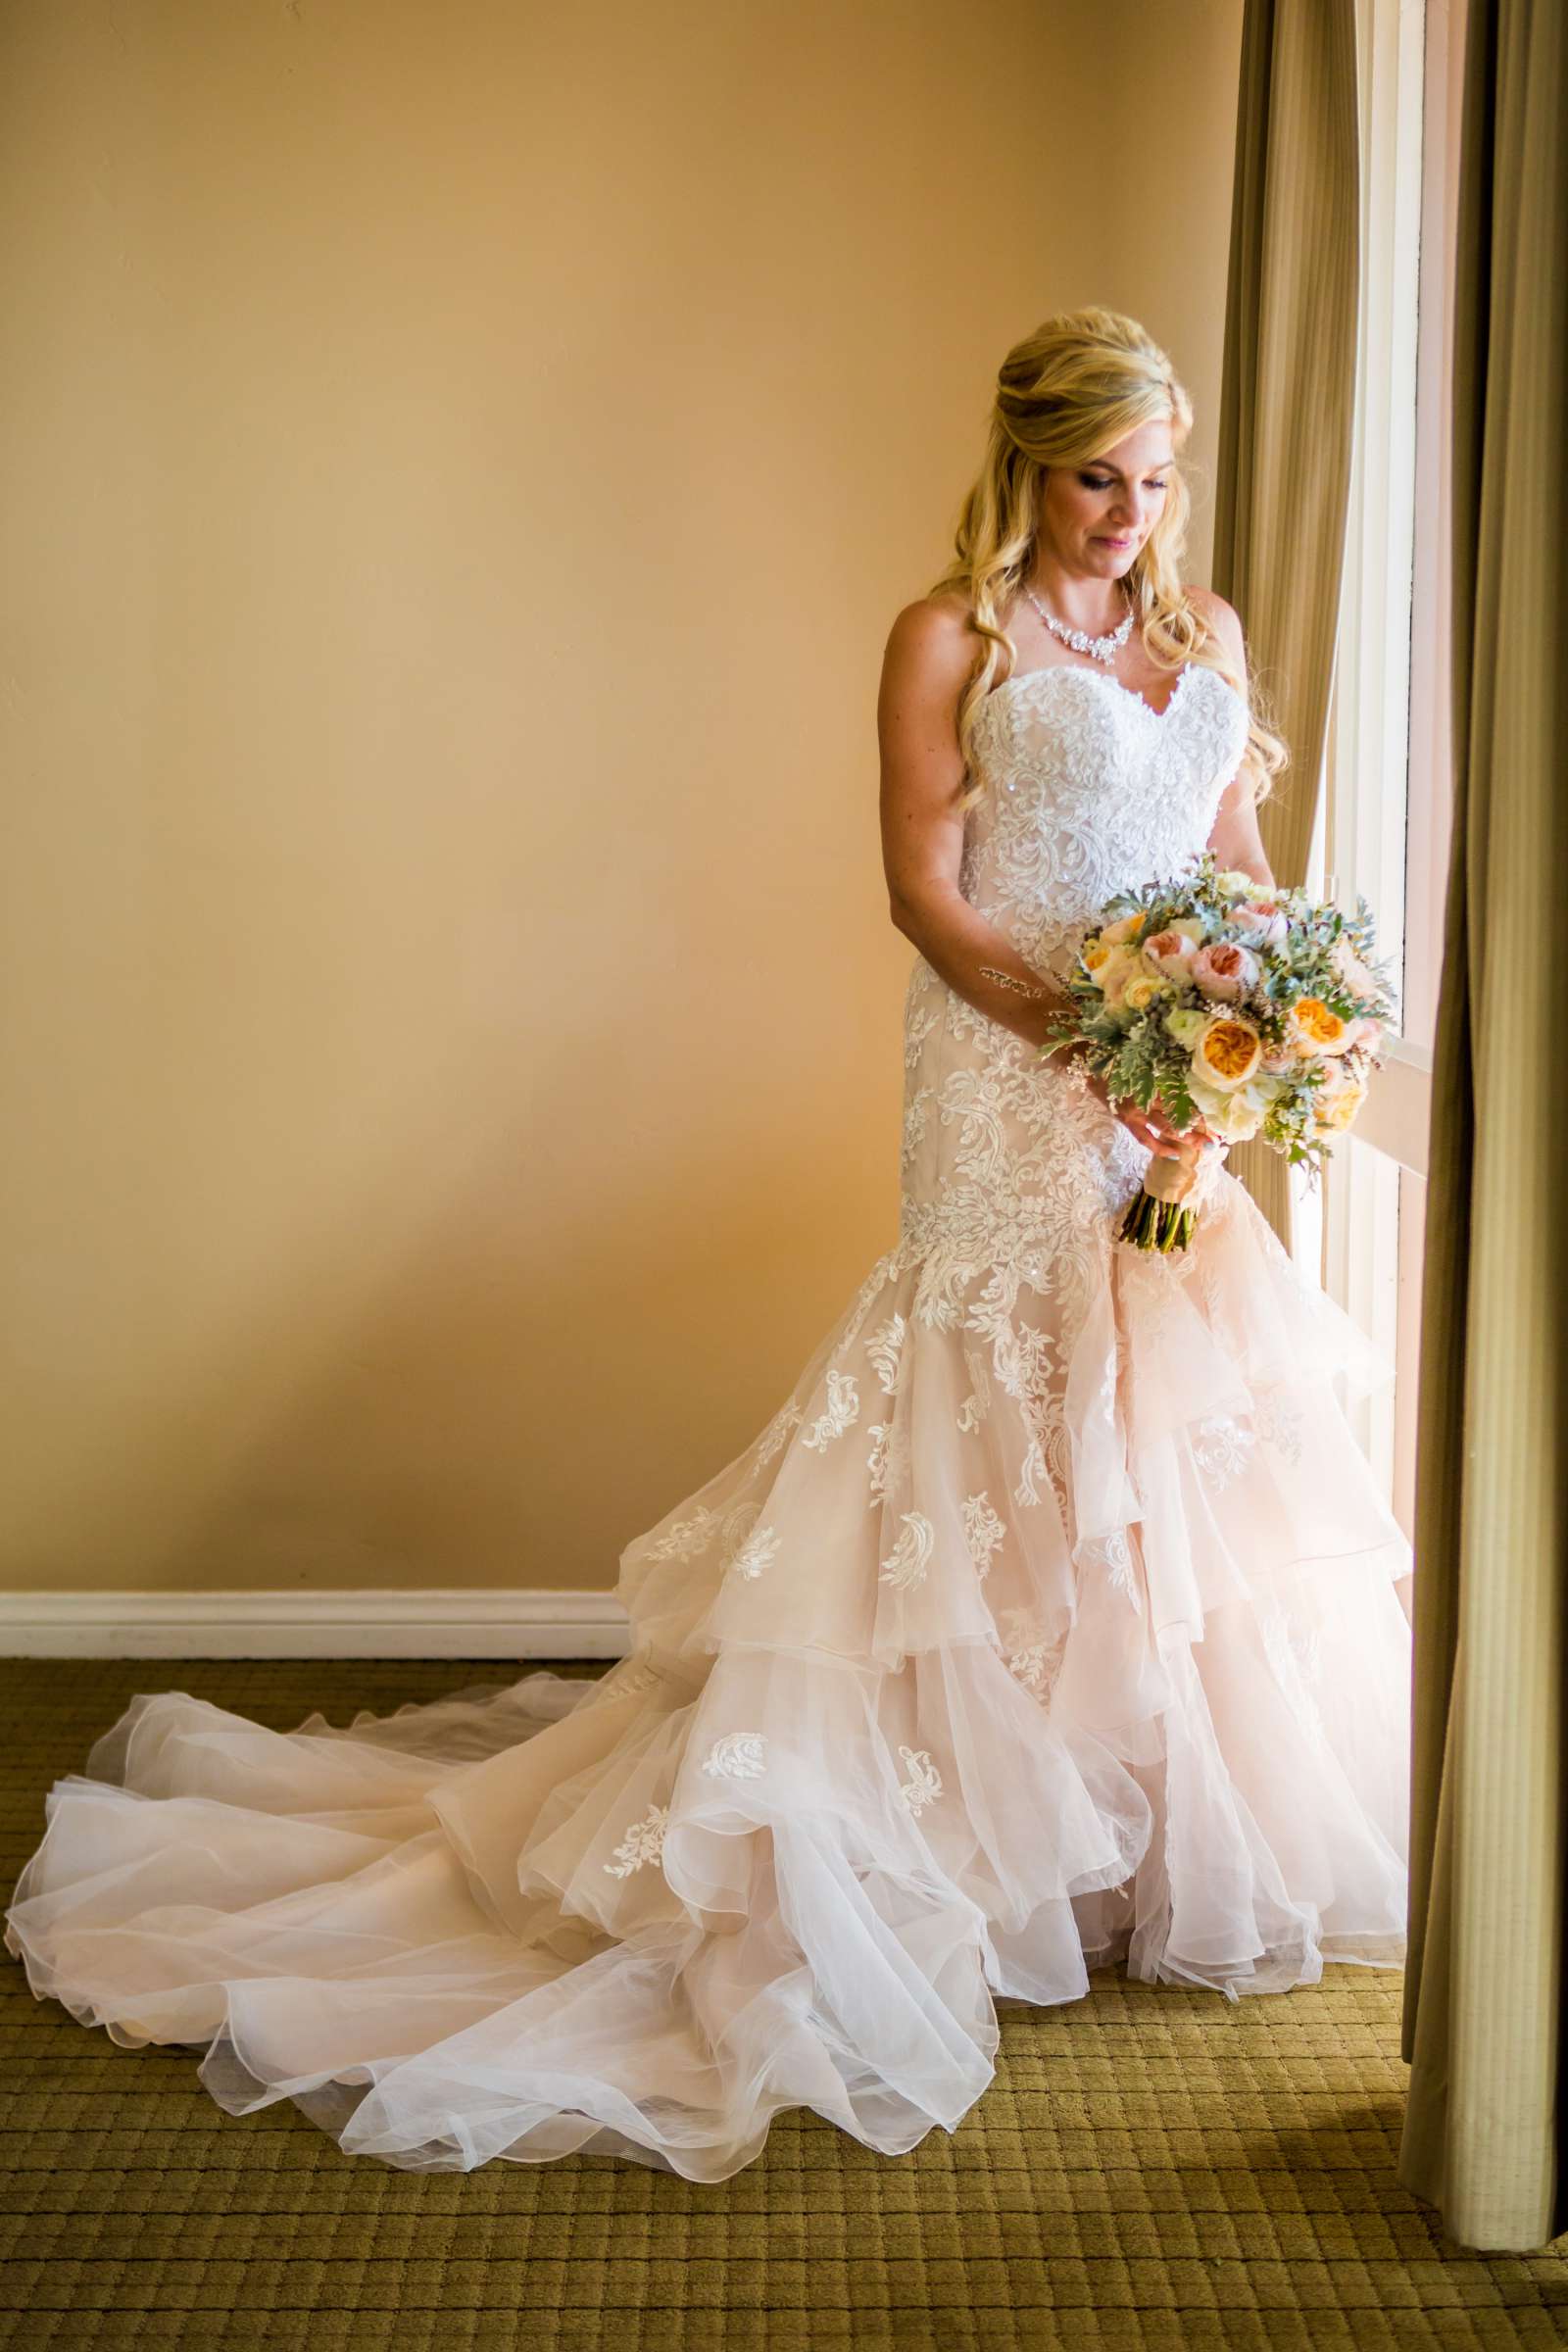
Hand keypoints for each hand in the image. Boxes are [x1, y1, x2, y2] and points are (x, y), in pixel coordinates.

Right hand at [1073, 1054, 1220, 1156]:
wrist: (1087, 1062)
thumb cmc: (1118, 1057)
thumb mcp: (1144, 1061)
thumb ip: (1163, 1072)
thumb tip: (1187, 1080)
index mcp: (1155, 1078)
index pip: (1185, 1097)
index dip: (1202, 1108)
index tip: (1218, 1116)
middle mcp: (1148, 1095)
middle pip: (1180, 1114)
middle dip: (1200, 1127)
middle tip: (1218, 1138)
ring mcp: (1137, 1110)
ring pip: (1167, 1127)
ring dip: (1187, 1137)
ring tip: (1206, 1146)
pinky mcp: (1127, 1119)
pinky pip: (1145, 1138)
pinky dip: (1159, 1146)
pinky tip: (1173, 1153)